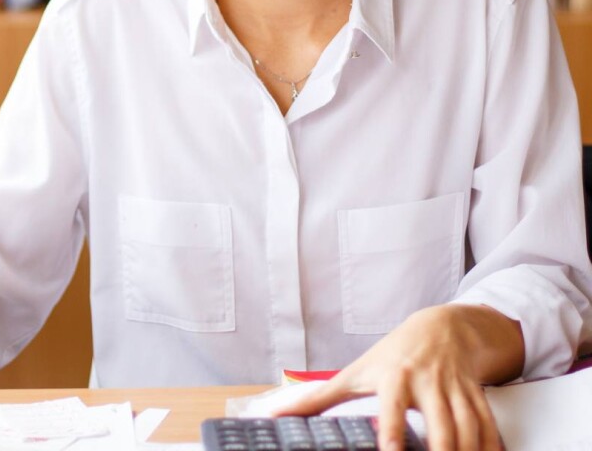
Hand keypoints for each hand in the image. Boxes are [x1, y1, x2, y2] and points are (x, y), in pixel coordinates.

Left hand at [273, 304, 523, 450]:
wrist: (442, 327)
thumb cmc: (393, 353)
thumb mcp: (356, 371)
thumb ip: (319, 397)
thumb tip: (276, 412)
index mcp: (394, 376)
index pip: (392, 409)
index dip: (392, 434)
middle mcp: (427, 382)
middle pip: (442, 430)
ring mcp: (456, 390)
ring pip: (470, 432)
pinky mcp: (477, 396)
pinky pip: (490, 430)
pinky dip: (491, 450)